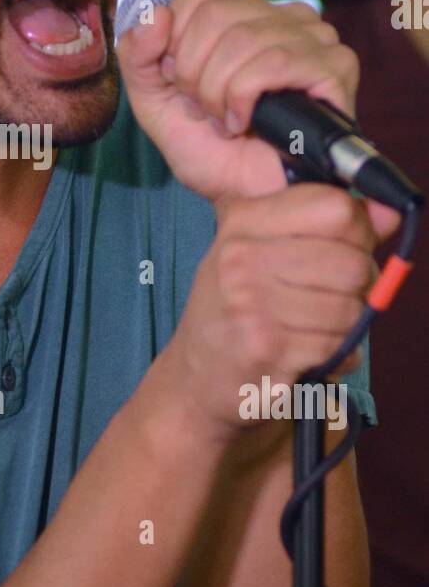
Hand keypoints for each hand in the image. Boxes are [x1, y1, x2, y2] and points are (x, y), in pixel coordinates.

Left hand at [116, 0, 360, 203]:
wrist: (244, 200)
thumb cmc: (209, 151)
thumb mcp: (154, 101)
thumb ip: (139, 56)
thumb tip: (155, 15)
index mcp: (245, 13)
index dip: (178, 38)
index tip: (182, 82)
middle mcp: (284, 16)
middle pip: (216, 14)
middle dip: (194, 74)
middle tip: (205, 109)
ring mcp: (315, 38)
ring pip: (242, 39)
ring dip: (217, 92)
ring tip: (226, 120)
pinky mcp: (335, 67)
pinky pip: (273, 62)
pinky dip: (244, 98)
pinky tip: (245, 123)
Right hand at [161, 182, 400, 441]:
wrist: (197, 379)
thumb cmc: (238, 310)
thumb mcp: (264, 251)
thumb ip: (325, 226)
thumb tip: (389, 212)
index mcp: (244, 223)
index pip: (336, 208)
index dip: (358, 230)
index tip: (346, 247)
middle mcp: (242, 258)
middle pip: (353, 262)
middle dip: (359, 286)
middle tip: (334, 298)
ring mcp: (252, 305)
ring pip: (352, 309)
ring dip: (347, 327)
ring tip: (317, 329)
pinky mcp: (268, 350)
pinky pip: (341, 347)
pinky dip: (339, 356)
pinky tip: (311, 354)